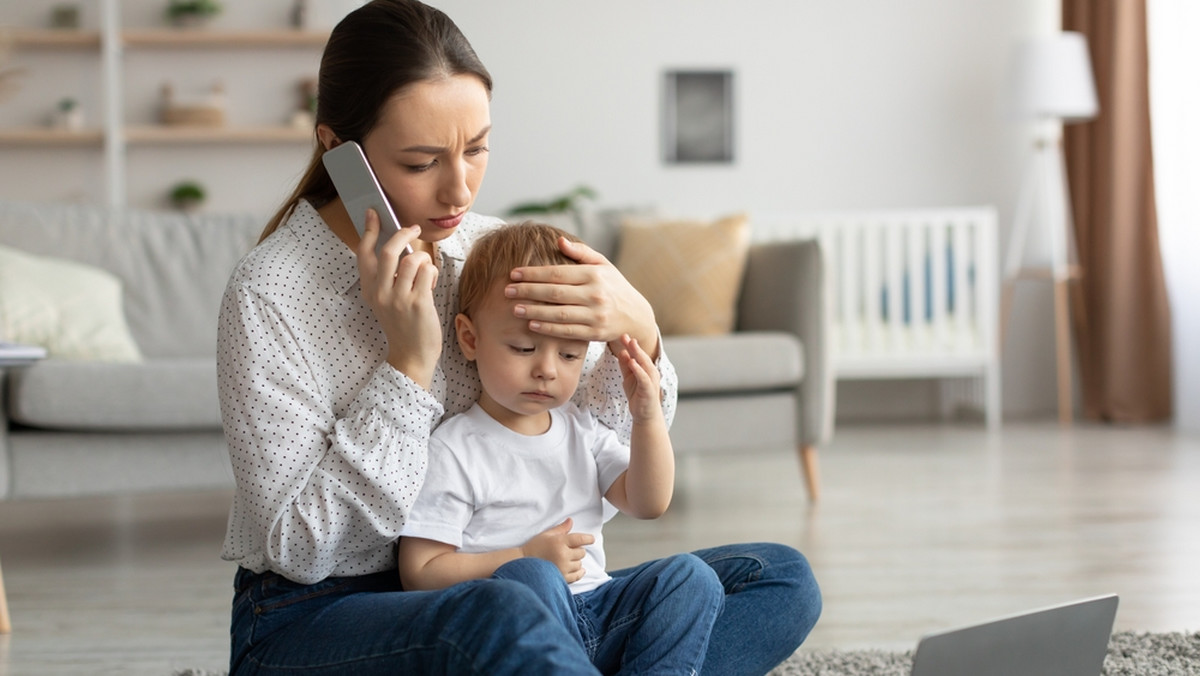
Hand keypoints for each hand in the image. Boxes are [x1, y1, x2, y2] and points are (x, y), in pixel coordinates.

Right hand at [356, 208, 440, 387]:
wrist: (412, 355)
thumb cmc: (404, 324)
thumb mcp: (388, 300)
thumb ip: (390, 277)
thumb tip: (401, 245)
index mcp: (369, 290)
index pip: (364, 254)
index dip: (368, 230)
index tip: (373, 213)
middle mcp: (380, 293)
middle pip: (389, 250)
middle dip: (403, 233)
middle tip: (413, 228)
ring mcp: (398, 298)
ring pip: (412, 259)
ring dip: (423, 259)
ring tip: (425, 271)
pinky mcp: (417, 303)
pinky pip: (426, 271)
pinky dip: (431, 272)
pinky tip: (430, 282)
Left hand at [505, 238, 659, 358]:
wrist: (635, 315)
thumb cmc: (613, 286)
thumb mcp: (602, 264)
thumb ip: (580, 252)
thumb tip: (559, 241)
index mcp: (594, 274)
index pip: (557, 273)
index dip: (533, 273)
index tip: (513, 274)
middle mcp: (595, 294)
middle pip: (554, 292)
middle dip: (528, 291)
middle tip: (507, 290)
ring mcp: (595, 315)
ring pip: (559, 313)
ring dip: (534, 311)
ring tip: (514, 308)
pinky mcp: (595, 332)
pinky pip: (567, 331)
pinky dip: (548, 328)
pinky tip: (532, 324)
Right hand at [520, 518, 594, 583]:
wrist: (523, 564)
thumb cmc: (534, 547)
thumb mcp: (546, 535)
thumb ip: (561, 529)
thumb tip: (571, 520)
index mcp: (559, 542)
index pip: (580, 539)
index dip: (588, 539)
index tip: (591, 539)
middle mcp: (563, 555)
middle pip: (581, 552)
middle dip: (578, 550)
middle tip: (569, 550)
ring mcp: (562, 567)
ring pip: (580, 564)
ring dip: (576, 561)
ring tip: (566, 559)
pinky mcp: (561, 578)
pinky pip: (577, 575)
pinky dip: (578, 572)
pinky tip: (575, 569)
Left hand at [618, 334, 663, 422]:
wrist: (644, 414)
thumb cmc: (638, 395)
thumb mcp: (628, 378)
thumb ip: (626, 366)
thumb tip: (622, 351)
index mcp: (645, 368)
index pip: (637, 354)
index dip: (630, 344)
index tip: (622, 334)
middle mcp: (650, 372)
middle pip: (641, 356)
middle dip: (633, 345)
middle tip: (625, 335)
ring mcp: (651, 380)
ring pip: (644, 364)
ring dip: (637, 354)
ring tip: (630, 344)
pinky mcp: (649, 389)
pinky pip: (643, 378)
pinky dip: (638, 369)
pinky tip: (632, 363)